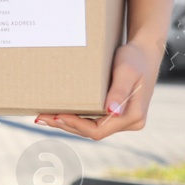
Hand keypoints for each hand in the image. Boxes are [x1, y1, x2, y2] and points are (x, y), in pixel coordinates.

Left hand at [34, 40, 161, 138]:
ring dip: (67, 124)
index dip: (75, 125)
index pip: (98, 131)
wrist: (144, 52)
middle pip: (92, 132)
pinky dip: (75, 118)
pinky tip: (58, 114)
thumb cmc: (134, 59)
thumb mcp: (126, 72)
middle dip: (65, 125)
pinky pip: (93, 121)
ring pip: (91, 128)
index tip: (56, 116)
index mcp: (133, 116)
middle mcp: (130, 122)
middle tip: (40, 118)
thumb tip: (112, 112)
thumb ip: (119, 91)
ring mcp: (123, 120)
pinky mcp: (116, 114)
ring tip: (43, 118)